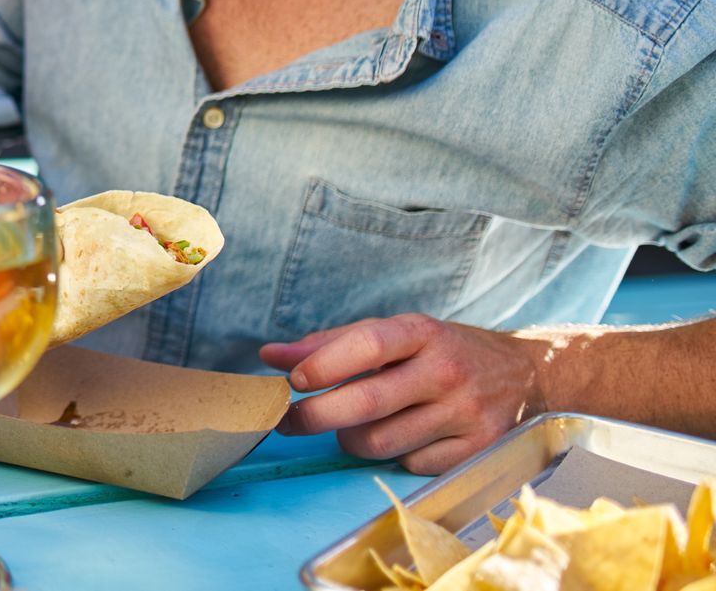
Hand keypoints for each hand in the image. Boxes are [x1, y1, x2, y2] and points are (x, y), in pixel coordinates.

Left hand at [262, 313, 545, 473]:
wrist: (524, 374)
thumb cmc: (440, 350)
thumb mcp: (393, 334)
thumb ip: (330, 344)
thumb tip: (271, 356)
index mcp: (422, 333)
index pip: (369, 345)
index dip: (326, 364)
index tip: (294, 381)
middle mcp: (446, 371)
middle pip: (369, 403)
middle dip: (316, 416)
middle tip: (287, 421)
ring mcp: (465, 414)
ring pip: (383, 442)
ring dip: (350, 440)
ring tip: (346, 427)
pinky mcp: (478, 450)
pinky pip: (411, 464)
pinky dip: (391, 457)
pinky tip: (395, 438)